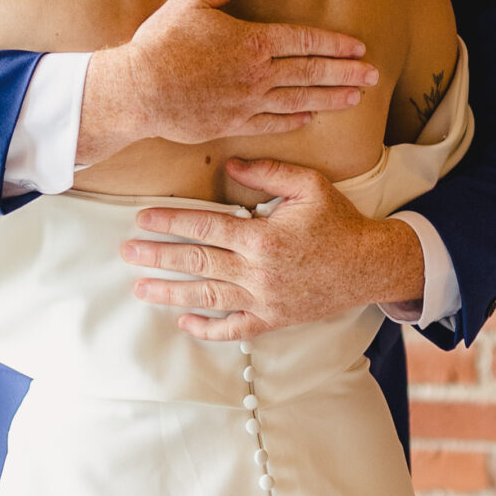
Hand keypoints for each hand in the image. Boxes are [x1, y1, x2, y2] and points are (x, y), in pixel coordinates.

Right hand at [77, 0, 377, 167]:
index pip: (305, 40)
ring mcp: (247, 102)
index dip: (335, 44)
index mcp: (252, 41)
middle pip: (311, 72)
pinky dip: (294, 121)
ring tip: (355, 98)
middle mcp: (257, 74)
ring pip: (299, 101)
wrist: (137, 90)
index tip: (359, 47)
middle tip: (375, 75)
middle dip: (346, 73)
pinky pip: (272, 124)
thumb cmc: (160, 43)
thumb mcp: (191, 1)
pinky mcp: (233, 125)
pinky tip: (310, 119)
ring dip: (330, 99)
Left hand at [121, 160, 425, 340]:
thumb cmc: (339, 222)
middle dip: (157, 257)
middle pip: (196, 263)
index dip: (170, 222)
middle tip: (126, 253)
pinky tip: (183, 322)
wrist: (370, 265)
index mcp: (262, 238)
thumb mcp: (309, 185)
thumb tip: (229, 165)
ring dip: (170, 293)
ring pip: (207, 298)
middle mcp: (257, 273)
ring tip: (140, 288)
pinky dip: (207, 329)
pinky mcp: (272, 320)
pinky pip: (234, 330)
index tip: (141, 218)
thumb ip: (268, 172)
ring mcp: (263, 301)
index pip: (204, 228)